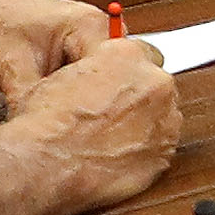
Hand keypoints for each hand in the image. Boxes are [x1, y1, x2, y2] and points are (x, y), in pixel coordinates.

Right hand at [0, 36, 183, 195]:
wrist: (48, 161)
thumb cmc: (48, 120)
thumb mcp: (64, 72)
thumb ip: (96, 66)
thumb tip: (101, 72)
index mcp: (129, 55)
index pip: (142, 54)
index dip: (126, 71)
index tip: (116, 83)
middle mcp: (155, 84)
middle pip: (156, 86)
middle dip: (137, 97)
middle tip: (108, 113)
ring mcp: (165, 120)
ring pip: (161, 117)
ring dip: (143, 124)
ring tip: (107, 136)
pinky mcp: (164, 153)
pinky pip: (158, 149)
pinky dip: (142, 152)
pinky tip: (114, 155)